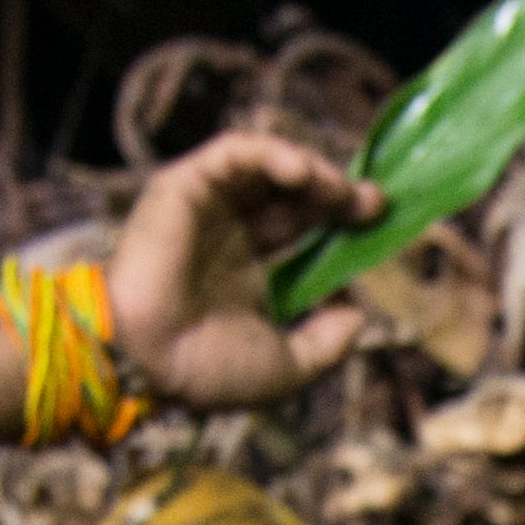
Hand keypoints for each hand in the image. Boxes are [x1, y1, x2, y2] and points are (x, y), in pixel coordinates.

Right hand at [110, 130, 379, 413]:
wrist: (147, 362)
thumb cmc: (205, 371)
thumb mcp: (285, 367)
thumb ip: (325, 345)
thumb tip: (360, 317)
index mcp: (246, 271)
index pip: (301, 229)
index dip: (339, 220)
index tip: (378, 222)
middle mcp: (226, 234)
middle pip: (291, 195)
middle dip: (335, 193)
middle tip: (372, 202)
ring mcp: (205, 208)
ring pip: (265, 166)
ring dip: (309, 169)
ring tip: (338, 191)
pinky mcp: (183, 186)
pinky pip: (232, 153)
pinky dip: (271, 153)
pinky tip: (303, 173)